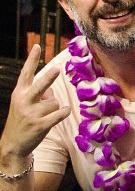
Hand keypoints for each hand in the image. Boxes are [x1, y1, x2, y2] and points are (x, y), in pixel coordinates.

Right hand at [0, 46, 68, 163]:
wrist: (14, 144)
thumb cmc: (23, 119)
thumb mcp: (25, 104)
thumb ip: (38, 93)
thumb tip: (53, 90)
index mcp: (19, 93)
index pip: (26, 73)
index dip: (32, 59)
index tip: (38, 46)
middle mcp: (24, 101)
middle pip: (40, 85)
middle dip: (49, 77)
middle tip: (57, 68)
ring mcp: (32, 113)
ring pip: (55, 102)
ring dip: (55, 108)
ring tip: (44, 116)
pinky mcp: (40, 125)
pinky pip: (60, 113)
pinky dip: (64, 112)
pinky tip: (63, 113)